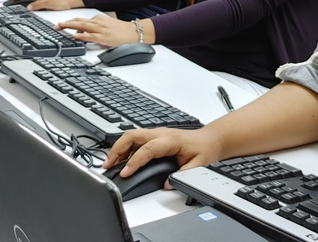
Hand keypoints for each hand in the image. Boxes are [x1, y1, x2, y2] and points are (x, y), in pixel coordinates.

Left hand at [56, 13, 138, 45]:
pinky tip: (75, 36)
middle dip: (67, 23)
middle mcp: (98, 23)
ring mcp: (101, 30)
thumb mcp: (107, 25)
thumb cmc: (122, 30)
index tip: (62, 24)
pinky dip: (82, 36)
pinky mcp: (104, 38)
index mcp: (99, 19)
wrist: (135, 32)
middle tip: (57, 25)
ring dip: (70, 26)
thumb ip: (95, 28)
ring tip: (61, 27)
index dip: (70, 22)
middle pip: (79, 21)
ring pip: (82, 26)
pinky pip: (90, 36)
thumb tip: (82, 34)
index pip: (81, 20)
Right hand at [102, 127, 223, 186]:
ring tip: (109, 165)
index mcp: (171, 139)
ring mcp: (156, 133)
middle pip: (132, 136)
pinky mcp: (154, 137)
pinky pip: (135, 140)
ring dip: (118, 149)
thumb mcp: (198, 164)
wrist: (209, 139)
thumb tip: (166, 183)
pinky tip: (121, 161)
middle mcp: (161, 133)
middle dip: (117, 150)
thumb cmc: (204, 149)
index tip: (125, 172)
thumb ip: (182, 175)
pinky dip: (124, 149)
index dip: (135, 161)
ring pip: (131, 136)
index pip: (148, 149)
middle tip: (107, 165)